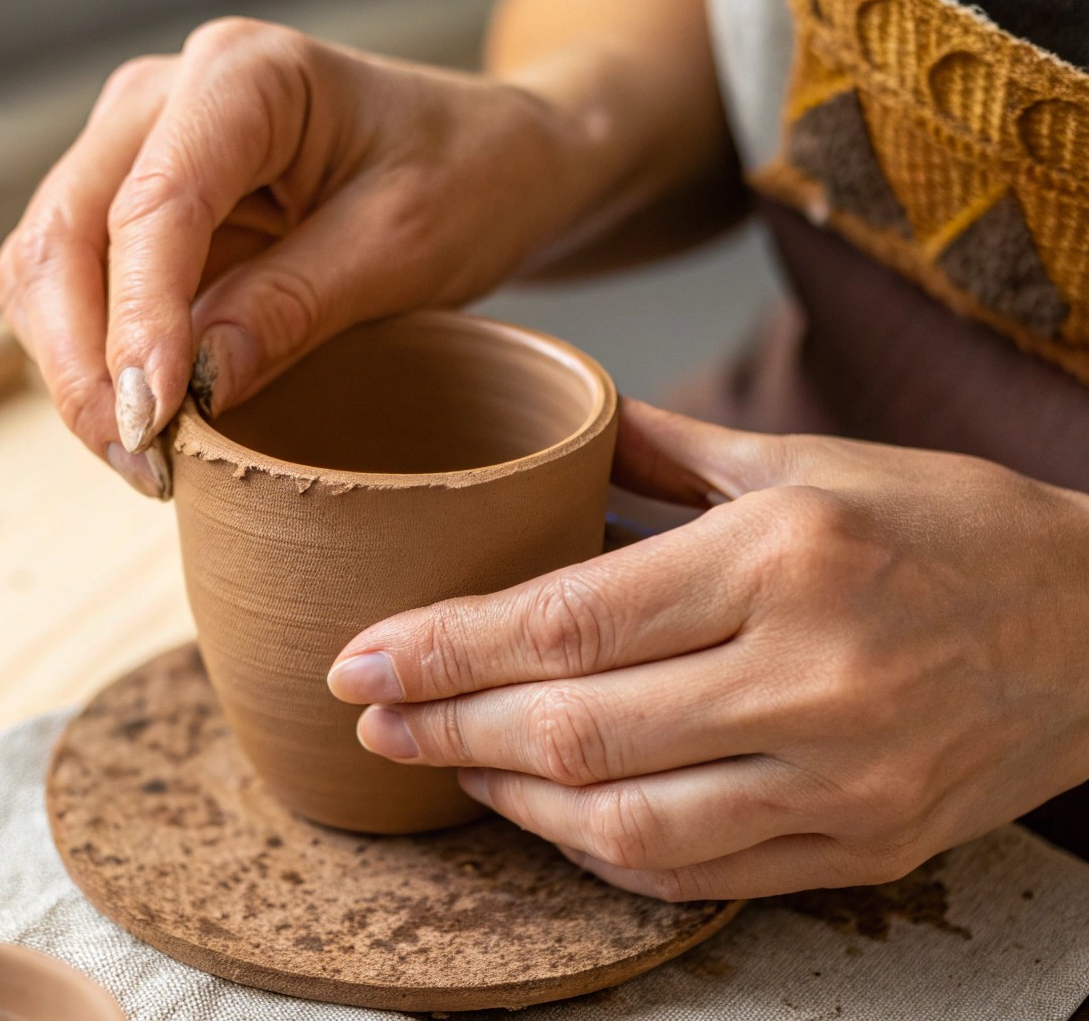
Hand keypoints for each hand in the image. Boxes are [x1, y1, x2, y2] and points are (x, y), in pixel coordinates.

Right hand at [0, 19, 596, 495]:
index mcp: (244, 76)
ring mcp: (145, 154)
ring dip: (81, 373)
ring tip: (152, 460)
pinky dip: (101, 363)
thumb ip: (296, 304)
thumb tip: (194, 384)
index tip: (154, 421)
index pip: (153, 204)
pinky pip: (87, 293)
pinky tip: (153, 422)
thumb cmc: (467, 178)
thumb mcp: (404, 245)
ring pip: (51, 270)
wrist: (491, 161)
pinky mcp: (148, 213)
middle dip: (86, 366)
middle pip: (64, 236)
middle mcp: (168, 101)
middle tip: (146, 466)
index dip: (139, 322)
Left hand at [327, 398, 1088, 899]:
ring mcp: (843, 777)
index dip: (443, 647)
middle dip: (447, 727)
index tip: (360, 658)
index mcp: (784, 555)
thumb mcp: (809, 462)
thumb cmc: (949, 525)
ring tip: (444, 765)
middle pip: (575, 725)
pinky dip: (601, 849)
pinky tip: (549, 814)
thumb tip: (562, 437)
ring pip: (624, 819)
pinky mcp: (866, 847)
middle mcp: (813, 673)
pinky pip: (696, 871)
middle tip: (370, 718)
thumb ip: (671, 455)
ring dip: (509, 800)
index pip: (567, 618)